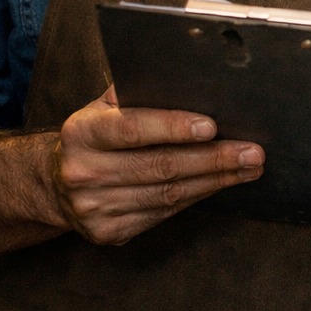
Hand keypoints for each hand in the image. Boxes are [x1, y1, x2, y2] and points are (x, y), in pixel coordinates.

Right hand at [53, 84, 263, 244]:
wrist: (57, 184)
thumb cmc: (98, 134)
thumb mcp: (106, 107)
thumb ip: (140, 93)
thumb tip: (196, 78)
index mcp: (82, 132)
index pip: (132, 129)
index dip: (173, 127)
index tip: (212, 126)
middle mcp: (84, 172)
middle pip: (160, 166)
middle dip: (214, 159)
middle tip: (253, 152)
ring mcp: (94, 207)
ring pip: (168, 194)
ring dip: (216, 181)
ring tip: (249, 168)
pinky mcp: (109, 231)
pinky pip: (165, 212)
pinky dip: (198, 197)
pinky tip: (221, 184)